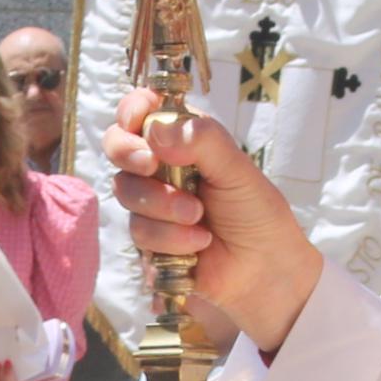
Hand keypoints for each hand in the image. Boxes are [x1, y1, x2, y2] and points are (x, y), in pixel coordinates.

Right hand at [105, 89, 322, 355]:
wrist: (263, 270)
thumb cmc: (256, 213)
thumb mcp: (236, 168)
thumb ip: (202, 141)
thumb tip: (156, 129)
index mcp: (183, 139)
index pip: (142, 111)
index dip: (132, 110)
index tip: (137, 121)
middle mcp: (160, 167)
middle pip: (117, 147)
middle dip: (129, 154)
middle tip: (151, 165)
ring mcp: (151, 203)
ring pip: (127, 192)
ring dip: (163, 207)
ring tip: (198, 218)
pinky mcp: (147, 239)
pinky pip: (138, 232)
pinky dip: (169, 239)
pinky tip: (196, 244)